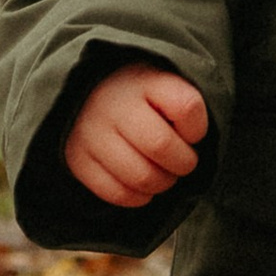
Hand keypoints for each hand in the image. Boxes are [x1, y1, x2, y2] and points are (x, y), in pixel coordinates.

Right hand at [65, 63, 208, 208]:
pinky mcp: (77, 159)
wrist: (90, 95)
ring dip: (162, 183)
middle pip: (161, 146)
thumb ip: (187, 107)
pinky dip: (138, 196)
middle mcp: (112, 104)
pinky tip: (142, 185)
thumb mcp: (167, 86)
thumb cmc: (142, 97)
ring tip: (162, 173)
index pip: (186, 107)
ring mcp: (91, 133)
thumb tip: (192, 144)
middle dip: (183, 162)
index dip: (198, 128)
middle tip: (181, 161)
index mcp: (143, 79)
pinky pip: (117, 193)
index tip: (191, 132)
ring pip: (141, 176)